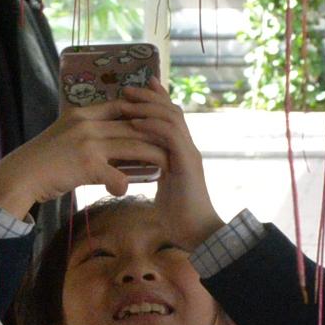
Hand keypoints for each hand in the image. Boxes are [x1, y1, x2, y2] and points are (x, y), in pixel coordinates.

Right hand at [0, 101, 166, 216]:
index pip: (122, 106)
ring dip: (153, 157)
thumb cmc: (43, 160)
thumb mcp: (65, 135)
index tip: (161, 121)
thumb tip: (112, 138)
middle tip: (175, 144)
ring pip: (132, 147)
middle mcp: (87, 124)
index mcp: (82, 113)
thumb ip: (89, 133)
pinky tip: (126, 190)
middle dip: (156, 135)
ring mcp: (88, 143)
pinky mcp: (87, 165)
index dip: (144, 112)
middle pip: (132, 125)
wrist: (20, 176)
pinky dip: (124, 184)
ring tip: (168, 166)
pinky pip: (116, 175)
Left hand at [120, 81, 224, 248]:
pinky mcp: (188, 163)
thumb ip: (153, 173)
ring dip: (148, 107)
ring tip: (127, 102)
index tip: (134, 91)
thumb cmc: (178, 217)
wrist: (197, 234)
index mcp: (181, 152)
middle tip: (127, 89)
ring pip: (173, 117)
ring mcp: (190, 154)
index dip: (154, 100)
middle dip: (149, 97)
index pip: (170, 118)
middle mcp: (188, 148)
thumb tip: (132, 169)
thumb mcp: (162, 188)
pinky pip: (171, 136)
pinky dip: (152, 126)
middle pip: (172, 110)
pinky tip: (135, 123)